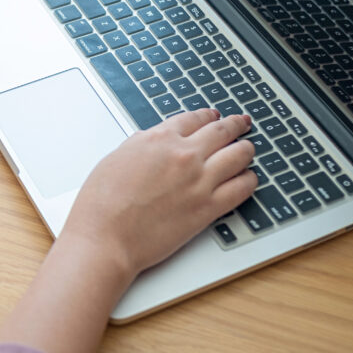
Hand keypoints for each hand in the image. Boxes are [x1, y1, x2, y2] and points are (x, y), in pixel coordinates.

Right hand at [61, 109, 255, 276]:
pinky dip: (249, 180)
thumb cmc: (103, 202)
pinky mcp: (208, 208)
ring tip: (248, 149)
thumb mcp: (117, 156)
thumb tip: (155, 141)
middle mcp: (184, 155)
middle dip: (235, 125)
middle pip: (222, 131)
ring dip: (246, 149)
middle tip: (242, 123)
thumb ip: (142, 145)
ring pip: (238, 156)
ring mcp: (200, 181)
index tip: (214, 116)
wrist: (106, 236)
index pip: (194, 119)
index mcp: (159, 139)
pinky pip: (241, 188)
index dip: (208, 116)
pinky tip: (248, 179)